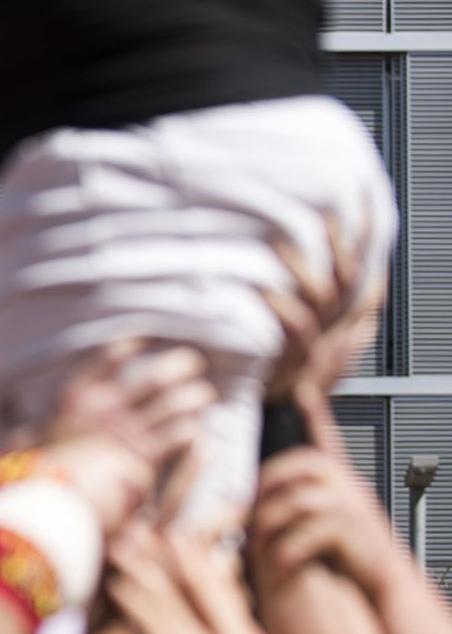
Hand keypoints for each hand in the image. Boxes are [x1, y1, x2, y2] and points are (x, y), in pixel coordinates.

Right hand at [33, 343, 215, 532]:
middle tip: (193, 362)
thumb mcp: (21, 447)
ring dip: (194, 396)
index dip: (125, 347)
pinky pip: (178, 435)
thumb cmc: (32, 475)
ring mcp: (127, 431)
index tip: (142, 338)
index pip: (105, 362)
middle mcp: (105, 409)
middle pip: (152, 378)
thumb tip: (10, 435)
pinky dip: (190, 430)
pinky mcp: (145, 457)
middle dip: (177, 365)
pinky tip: (197, 430)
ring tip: (205, 395)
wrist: (47, 499)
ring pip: (174, 403)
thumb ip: (21, 435)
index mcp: (74, 399)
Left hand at [251, 390, 407, 599]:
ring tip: (255, 544)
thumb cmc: (348, 553)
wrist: (384, 584)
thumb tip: (248, 505)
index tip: (303, 390)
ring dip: (269, 522)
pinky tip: (279, 563)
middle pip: (302, 465)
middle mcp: (349, 487)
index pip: (328, 440)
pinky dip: (289, 548)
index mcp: (341, 480)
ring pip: (299, 500)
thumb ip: (295, 506)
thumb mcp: (324, 521)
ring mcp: (353, 508)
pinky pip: (311, 532)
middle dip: (267, 484)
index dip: (317, 415)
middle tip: (245, 507)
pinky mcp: (354, 534)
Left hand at [264, 212, 382, 400]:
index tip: (367, 208)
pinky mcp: (299, 363)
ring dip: (302, 267)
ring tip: (280, 244)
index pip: (367, 277)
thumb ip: (308, 312)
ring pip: (325, 297)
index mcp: (347, 329)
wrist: (277, 425)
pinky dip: (280, 305)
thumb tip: (292, 274)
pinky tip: (262, 289)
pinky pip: (298, 327)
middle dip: (341, 244)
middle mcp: (339, 335)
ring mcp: (321, 348)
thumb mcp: (306, 344)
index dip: (371, 244)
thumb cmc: (280, 383)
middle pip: (351, 280)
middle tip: (323, 216)